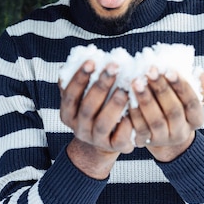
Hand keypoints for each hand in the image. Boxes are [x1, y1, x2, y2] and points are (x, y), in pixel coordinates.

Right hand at [59, 60, 134, 177]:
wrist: (104, 141)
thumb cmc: (96, 108)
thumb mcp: (82, 97)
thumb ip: (80, 80)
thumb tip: (83, 55)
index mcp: (68, 114)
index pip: (70, 95)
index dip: (80, 78)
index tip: (92, 61)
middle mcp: (79, 129)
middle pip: (87, 108)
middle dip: (100, 86)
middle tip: (114, 67)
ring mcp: (97, 140)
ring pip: (102, 124)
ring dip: (113, 105)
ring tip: (125, 89)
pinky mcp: (115, 148)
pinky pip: (120, 138)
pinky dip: (127, 125)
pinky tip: (135, 109)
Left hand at [128, 67, 203, 161]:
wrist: (162, 133)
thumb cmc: (177, 105)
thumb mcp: (190, 96)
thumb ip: (199, 85)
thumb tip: (201, 75)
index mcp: (196, 119)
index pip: (192, 103)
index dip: (181, 87)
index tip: (169, 71)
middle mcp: (181, 132)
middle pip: (173, 111)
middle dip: (161, 89)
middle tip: (150, 71)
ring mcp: (163, 139)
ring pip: (156, 120)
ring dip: (145, 99)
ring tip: (136, 81)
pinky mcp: (146, 141)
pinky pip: (140, 128)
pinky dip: (134, 112)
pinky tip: (128, 97)